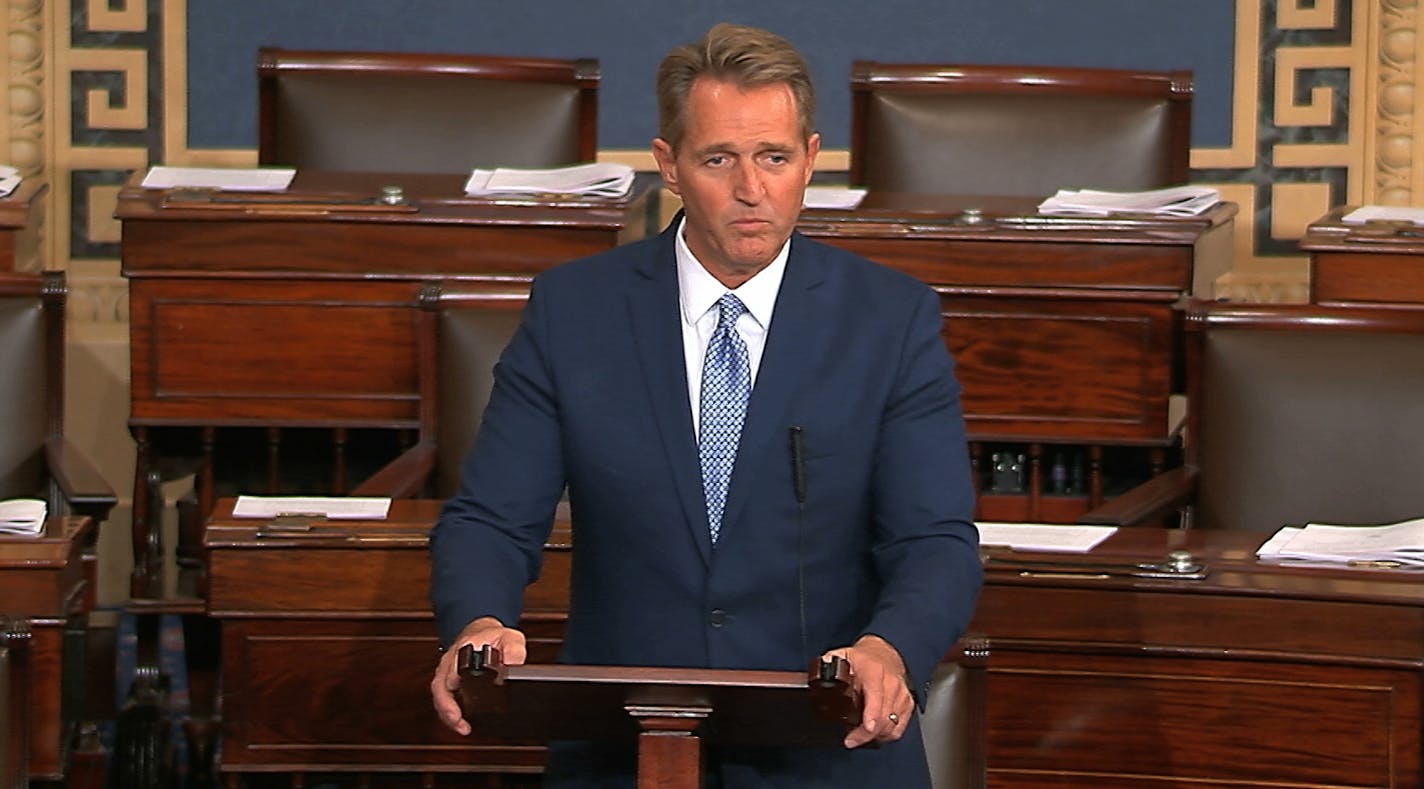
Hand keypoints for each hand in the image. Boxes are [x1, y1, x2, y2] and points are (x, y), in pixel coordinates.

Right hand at [430, 616, 526, 735]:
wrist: (482, 633)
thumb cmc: (493, 636)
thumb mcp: (510, 637)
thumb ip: (514, 649)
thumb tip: (515, 664)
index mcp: (464, 648)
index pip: (454, 665)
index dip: (453, 680)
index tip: (457, 690)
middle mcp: (450, 661)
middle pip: (440, 685)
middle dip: (447, 705)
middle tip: (459, 721)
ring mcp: (446, 672)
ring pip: (439, 695)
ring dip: (447, 713)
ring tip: (461, 727)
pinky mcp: (447, 682)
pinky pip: (443, 700)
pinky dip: (449, 714)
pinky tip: (460, 724)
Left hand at [823, 634, 912, 748]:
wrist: (884, 653)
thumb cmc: (862, 658)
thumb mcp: (842, 655)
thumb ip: (829, 663)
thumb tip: (819, 670)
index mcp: (874, 671)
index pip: (876, 694)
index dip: (872, 714)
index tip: (868, 727)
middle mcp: (891, 682)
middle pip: (883, 715)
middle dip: (866, 733)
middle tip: (851, 740)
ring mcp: (901, 694)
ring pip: (892, 724)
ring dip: (875, 736)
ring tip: (859, 737)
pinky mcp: (907, 703)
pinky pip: (899, 727)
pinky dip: (886, 735)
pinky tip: (874, 733)